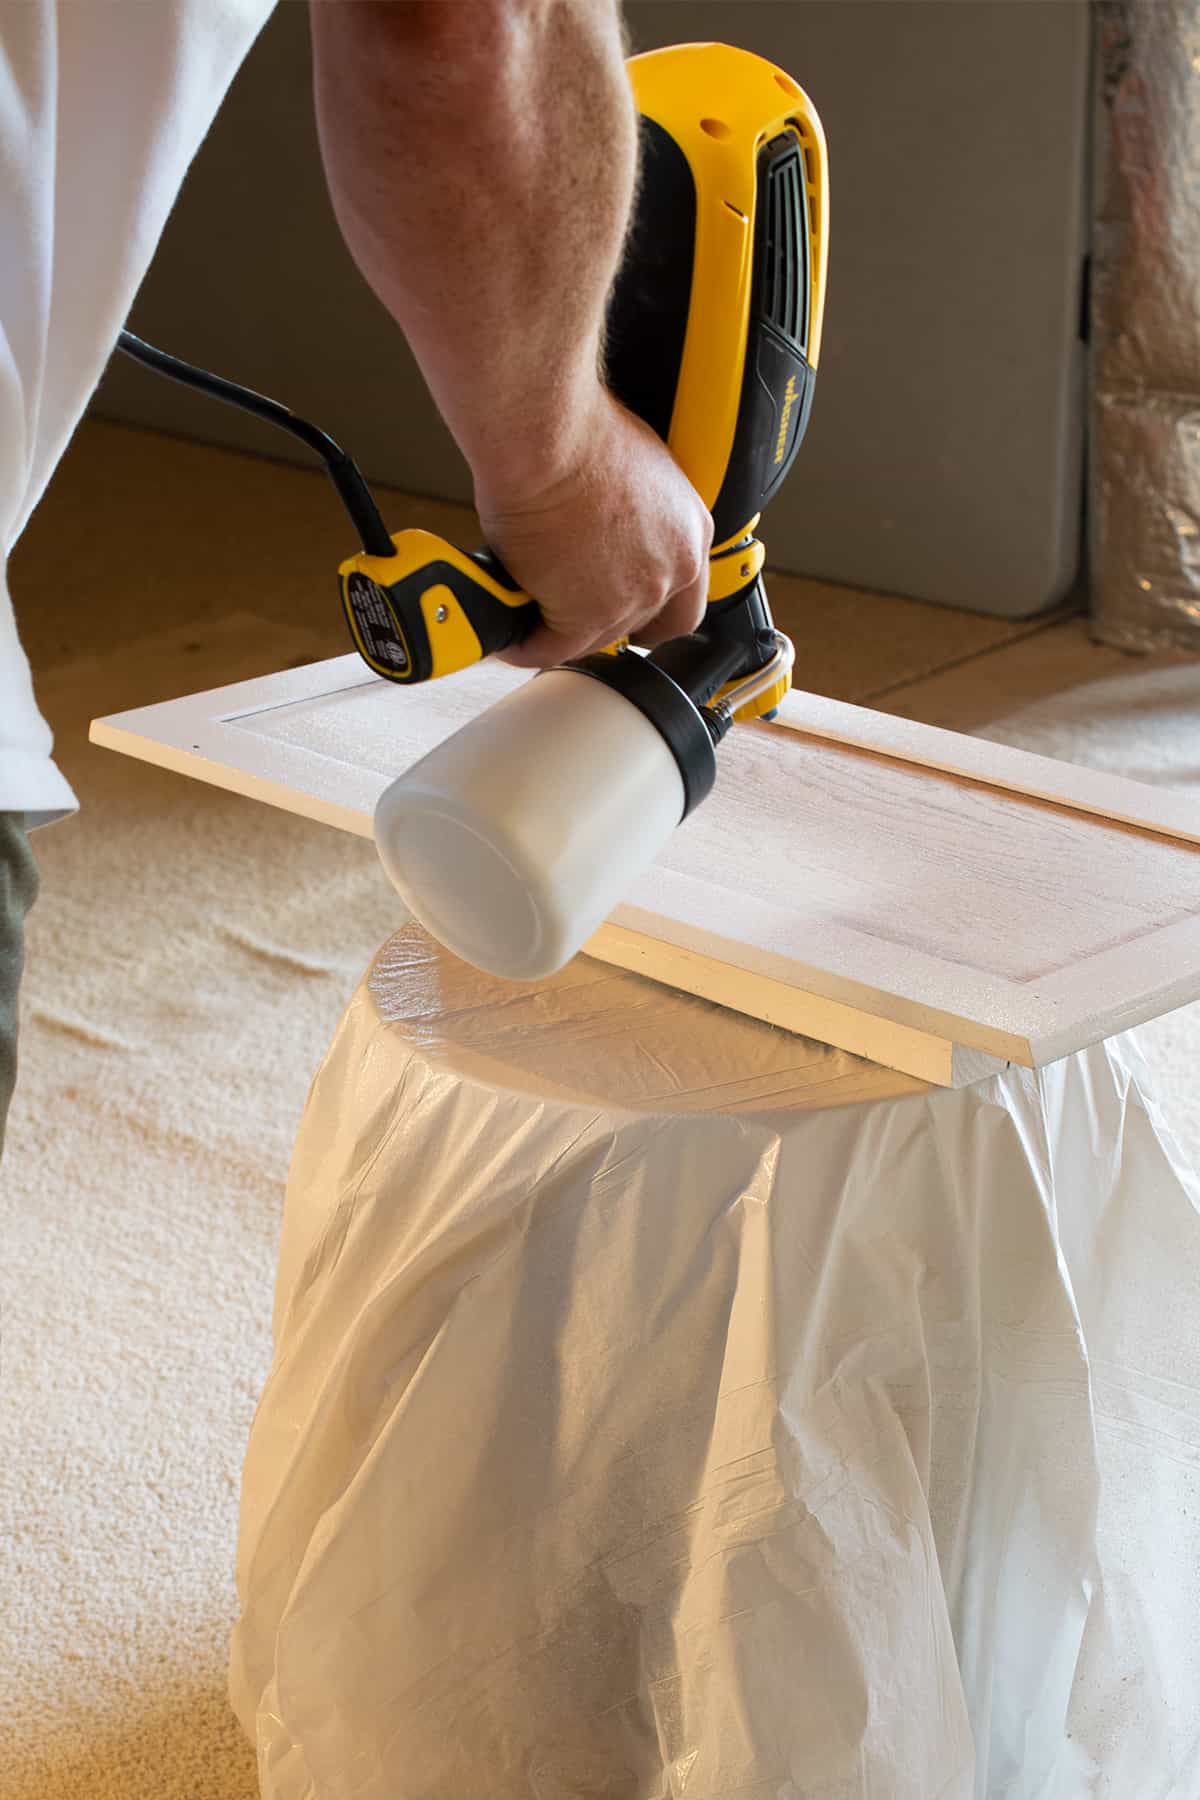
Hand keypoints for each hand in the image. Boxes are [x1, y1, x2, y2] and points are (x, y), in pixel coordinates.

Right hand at [475, 388, 713, 667]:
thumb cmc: (580, 434)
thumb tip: (610, 524)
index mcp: (690, 533)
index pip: (685, 603)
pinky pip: (551, 647)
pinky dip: (527, 644)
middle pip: (639, 624)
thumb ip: (637, 511)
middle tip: (569, 609)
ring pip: (596, 638)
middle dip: (603, 621)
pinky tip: (511, 636)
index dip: (653, 615)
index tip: (630, 615)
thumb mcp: (636, 467)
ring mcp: (630, 597)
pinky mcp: (584, 615)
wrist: (548, 440)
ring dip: (562, 631)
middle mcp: (670, 570)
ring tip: (532, 616)